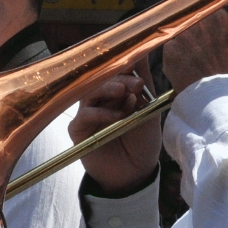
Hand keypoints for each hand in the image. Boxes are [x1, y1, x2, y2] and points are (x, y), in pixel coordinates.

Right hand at [69, 59, 161, 195]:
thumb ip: (145, 85)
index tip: (140, 60)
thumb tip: (143, 53)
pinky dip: (100, 113)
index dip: (126, 64)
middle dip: (120, 77)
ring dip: (108, 89)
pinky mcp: (78, 129)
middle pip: (102, 78)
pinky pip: (84, 115)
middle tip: (137, 83)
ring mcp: (87, 112)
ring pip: (90, 91)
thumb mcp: (149, 111)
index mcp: (117, 91)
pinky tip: (117, 116)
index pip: (116, 70)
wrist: (135, 174)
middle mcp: (99, 98)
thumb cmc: (142, 142)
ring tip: (125, 92)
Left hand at [162, 8, 227, 95]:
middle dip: (186, 16)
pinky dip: (176, 54)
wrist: (222, 103)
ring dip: (180, 35)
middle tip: (196, 30)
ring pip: (173, 30)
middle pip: (179, 10)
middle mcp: (191, 24)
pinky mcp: (167, 59)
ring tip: (193, 50)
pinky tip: (188, 64)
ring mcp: (176, 42)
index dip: (197, 3)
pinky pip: (169, 50)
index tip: (202, 11)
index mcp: (214, 16)